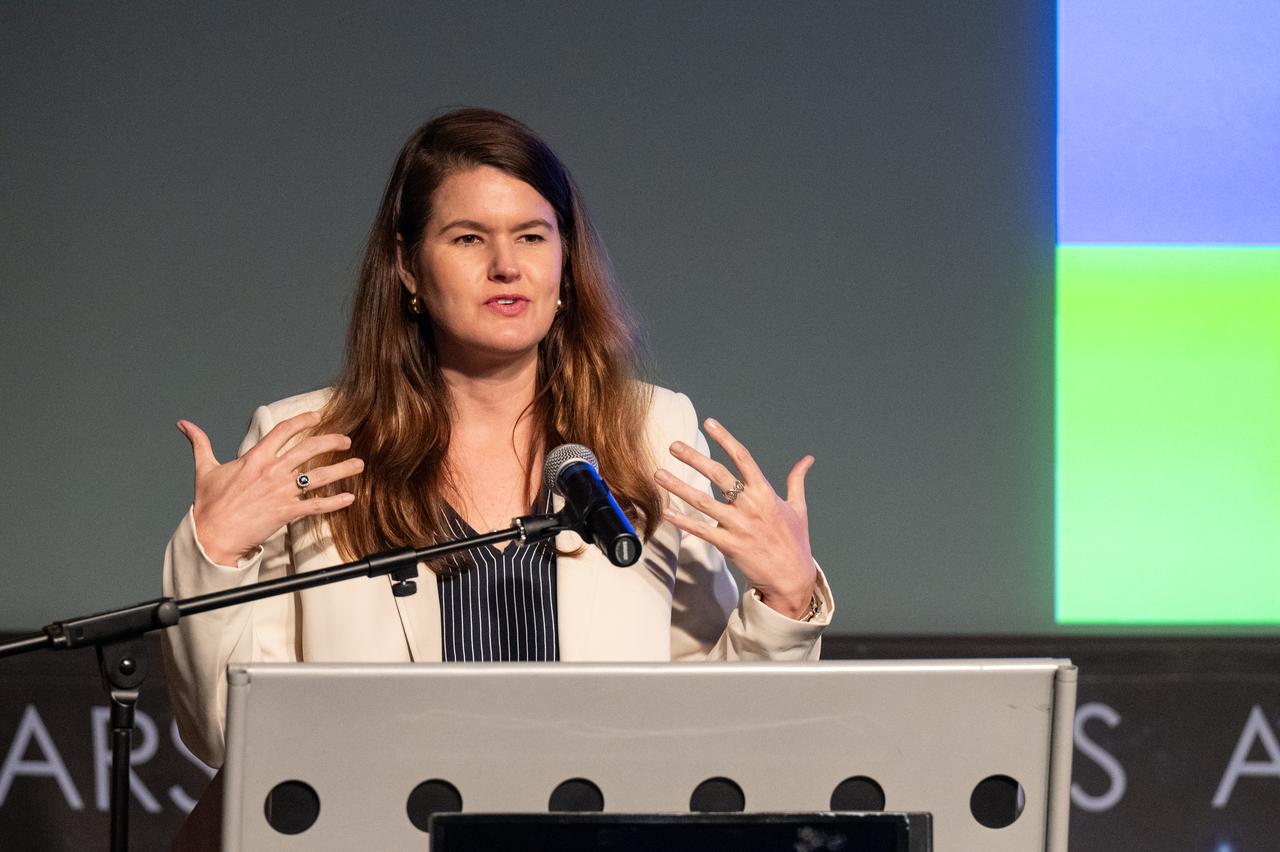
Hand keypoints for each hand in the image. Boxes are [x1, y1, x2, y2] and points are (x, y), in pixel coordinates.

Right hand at [177, 411, 363, 565]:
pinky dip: (334, 502)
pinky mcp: (286, 513)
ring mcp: (281, 492)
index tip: (316, 416)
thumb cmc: (209, 505)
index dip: (302, 420)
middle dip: (331, 441)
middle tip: (346, 439)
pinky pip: (316, 506)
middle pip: (308, 449)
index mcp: (255, 458)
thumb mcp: (205, 469)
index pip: (283, 431)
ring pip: (318, 477)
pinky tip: (349, 498)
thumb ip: (200, 443)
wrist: (212, 536)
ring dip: (342, 470)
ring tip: (358, 464)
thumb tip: (184, 425)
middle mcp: (272, 472)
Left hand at [654, 417, 816, 618]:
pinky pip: (700, 530)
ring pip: (702, 501)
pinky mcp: (729, 545)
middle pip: (718, 475)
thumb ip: (797, 481)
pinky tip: (666, 512)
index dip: (725, 438)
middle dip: (694, 458)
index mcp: (765, 493)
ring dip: (678, 487)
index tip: (709, 423)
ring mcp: (738, 525)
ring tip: (658, 474)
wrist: (793, 577)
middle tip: (673, 445)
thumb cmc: (796, 542)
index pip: (743, 458)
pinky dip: (682, 522)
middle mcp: (750, 505)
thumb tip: (808, 459)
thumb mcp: (799, 508)